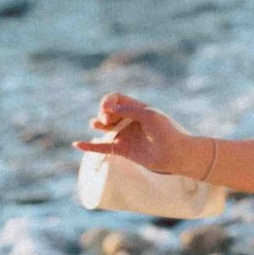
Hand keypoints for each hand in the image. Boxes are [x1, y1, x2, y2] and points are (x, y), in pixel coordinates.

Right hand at [77, 94, 203, 179]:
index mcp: (137, 108)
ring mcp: (125, 135)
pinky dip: (90, 146)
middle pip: (108, 112)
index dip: (108, 101)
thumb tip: (108, 107)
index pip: (116, 99)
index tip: (107, 109)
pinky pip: (103, 147)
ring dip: (97, 124)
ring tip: (96, 124)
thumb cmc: (167, 132)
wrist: (176, 155)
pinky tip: (77, 144)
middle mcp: (129, 120)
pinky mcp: (123, 150)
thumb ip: (128, 110)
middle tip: (106, 120)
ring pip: (104, 128)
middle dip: (103, 113)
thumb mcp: (149, 116)